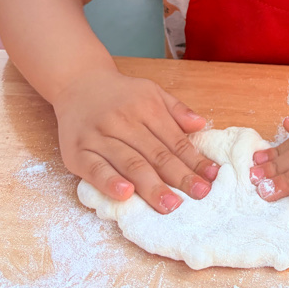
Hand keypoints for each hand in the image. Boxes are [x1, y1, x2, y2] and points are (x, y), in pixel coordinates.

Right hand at [53, 69, 218, 212]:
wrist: (77, 82)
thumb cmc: (120, 94)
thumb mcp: (151, 91)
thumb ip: (176, 110)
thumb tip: (201, 126)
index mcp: (146, 107)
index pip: (175, 139)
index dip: (194, 159)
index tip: (211, 177)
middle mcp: (124, 121)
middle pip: (156, 154)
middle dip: (180, 176)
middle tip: (199, 194)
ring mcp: (99, 137)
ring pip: (130, 163)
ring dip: (151, 186)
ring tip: (170, 204)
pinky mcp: (77, 152)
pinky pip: (95, 170)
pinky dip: (110, 182)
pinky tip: (126, 194)